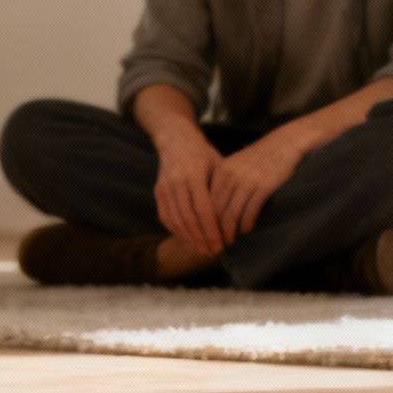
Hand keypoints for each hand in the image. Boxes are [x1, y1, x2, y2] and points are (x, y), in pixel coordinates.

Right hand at [153, 132, 224, 256]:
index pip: (203, 210)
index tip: (222, 244)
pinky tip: (187, 239)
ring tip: (202, 250)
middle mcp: (176, 182)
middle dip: (202, 239)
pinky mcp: (158, 191)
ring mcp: (164, 187)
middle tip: (214, 252)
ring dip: (189, 238)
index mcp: (194, 174)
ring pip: (176, 220)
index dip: (212, 230)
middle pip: (189, 219)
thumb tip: (235, 217)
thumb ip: (222, 189)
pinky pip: (165, 216)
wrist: (175, 140)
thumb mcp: (218, 165)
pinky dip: (175, 230)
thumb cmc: (203, 154)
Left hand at [208, 132, 304, 248]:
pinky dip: (246, 224)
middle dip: (214, 230)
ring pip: (231, 214)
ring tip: (230, 240)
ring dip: (230, 231)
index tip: (205, 232)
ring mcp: (246, 182)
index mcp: (220, 171)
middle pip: (216, 210)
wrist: (283, 145)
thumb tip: (212, 207)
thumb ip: (223, 182)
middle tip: (215, 242)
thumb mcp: (235, 165)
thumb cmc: (258, 158)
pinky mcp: (262, 187)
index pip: (206, 201)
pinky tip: (246, 230)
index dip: (204, 220)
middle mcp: (230, 177)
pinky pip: (250, 211)